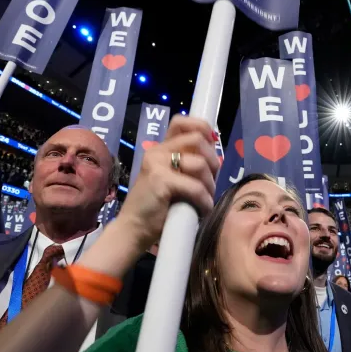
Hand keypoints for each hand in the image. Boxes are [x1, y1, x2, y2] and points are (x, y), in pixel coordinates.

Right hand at [116, 116, 218, 247]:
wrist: (134, 228)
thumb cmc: (157, 208)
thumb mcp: (174, 180)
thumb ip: (188, 165)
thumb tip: (216, 158)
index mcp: (161, 149)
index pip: (182, 122)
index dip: (202, 128)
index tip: (211, 148)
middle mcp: (157, 151)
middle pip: (198, 140)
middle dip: (213, 163)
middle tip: (210, 184)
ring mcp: (157, 163)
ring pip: (199, 163)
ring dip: (209, 185)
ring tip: (205, 199)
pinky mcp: (160, 180)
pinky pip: (195, 186)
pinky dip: (204, 200)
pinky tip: (202, 210)